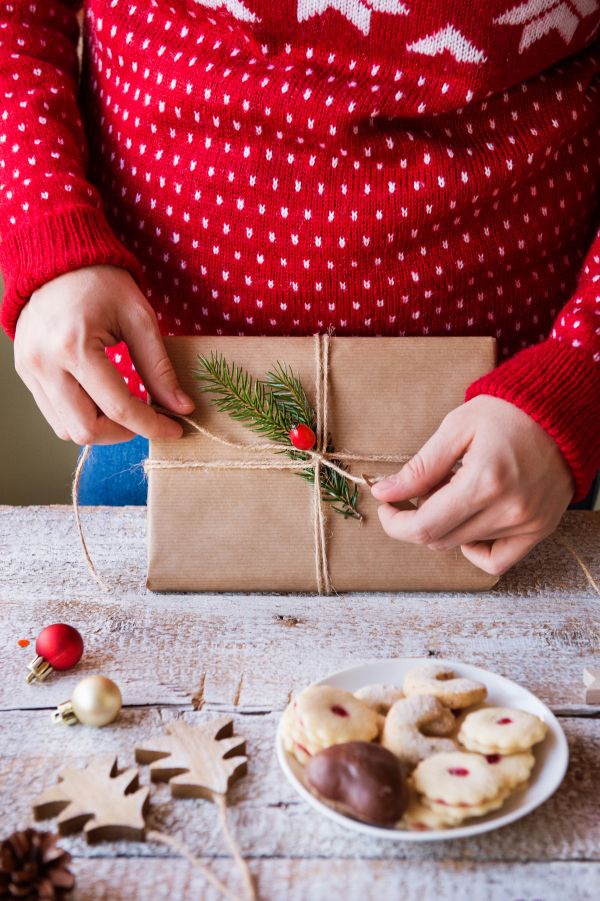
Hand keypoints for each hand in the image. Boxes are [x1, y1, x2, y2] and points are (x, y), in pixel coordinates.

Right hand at [14, 264, 193, 443]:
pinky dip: (82, 417)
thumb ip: (159, 368)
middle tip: (146, 419)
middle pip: (86, 429)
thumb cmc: (101, 282)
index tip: (175, 429)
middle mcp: (44, 363)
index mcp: (73, 346)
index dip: (151, 425)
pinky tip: (102, 400)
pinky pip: (54, 414)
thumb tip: (181, 408)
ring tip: (125, 409)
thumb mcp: (139, 319)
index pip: (118, 407)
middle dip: (123, 433)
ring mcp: (30, 370)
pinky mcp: (25, 372)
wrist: (57, 259)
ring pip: (67, 429)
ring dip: (102, 429)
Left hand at [371, 395, 575, 574]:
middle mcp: (508, 510)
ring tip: (453, 491)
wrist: (559, 412)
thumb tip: (384, 493)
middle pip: (440, 540)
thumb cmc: (507, 413)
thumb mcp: (456, 428)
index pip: (425, 527)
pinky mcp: (539, 529)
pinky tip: (469, 523)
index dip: (395, 524)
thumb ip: (420, 467)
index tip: (386, 507)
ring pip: (462, 546)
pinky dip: (474, 549)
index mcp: (484, 482)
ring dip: (445, 526)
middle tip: (421, 490)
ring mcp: (527, 524)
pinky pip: (498, 561)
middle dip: (416, 521)